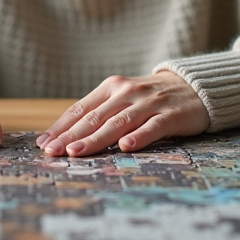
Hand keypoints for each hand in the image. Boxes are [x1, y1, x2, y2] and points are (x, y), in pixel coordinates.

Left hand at [37, 71, 208, 156]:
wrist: (195, 87)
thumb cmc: (151, 99)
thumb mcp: (123, 99)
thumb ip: (97, 115)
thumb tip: (61, 137)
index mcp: (111, 87)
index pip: (80, 109)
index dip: (61, 127)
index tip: (43, 144)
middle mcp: (127, 93)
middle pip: (95, 117)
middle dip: (71, 136)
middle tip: (53, 152)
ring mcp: (149, 103)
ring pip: (118, 123)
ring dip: (96, 139)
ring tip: (76, 152)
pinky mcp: (171, 115)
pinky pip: (152, 127)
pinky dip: (138, 137)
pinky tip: (125, 147)